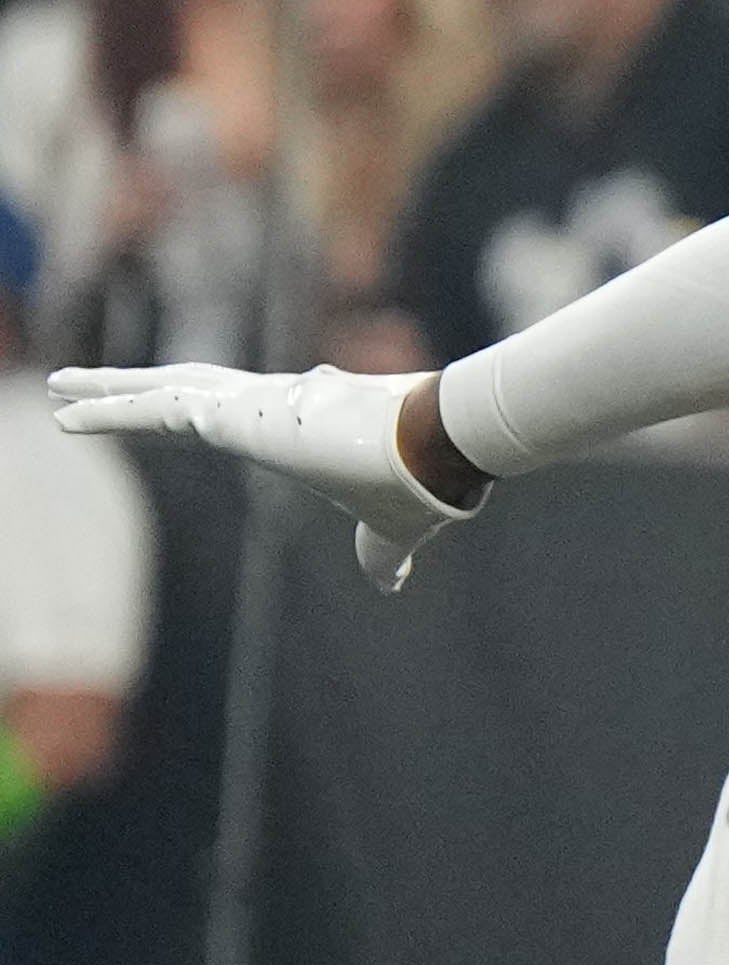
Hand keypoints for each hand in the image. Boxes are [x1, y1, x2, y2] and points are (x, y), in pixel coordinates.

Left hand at [45, 359, 470, 583]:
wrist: (434, 450)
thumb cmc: (418, 484)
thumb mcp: (390, 530)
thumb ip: (380, 552)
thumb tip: (389, 582)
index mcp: (304, 422)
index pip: (238, 409)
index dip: (204, 406)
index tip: (178, 405)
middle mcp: (272, 402)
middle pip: (188, 388)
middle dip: (138, 386)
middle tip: (89, 382)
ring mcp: (250, 403)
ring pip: (161, 391)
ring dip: (105, 390)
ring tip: (59, 385)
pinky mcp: (231, 414)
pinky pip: (150, 410)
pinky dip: (104, 410)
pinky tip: (65, 413)